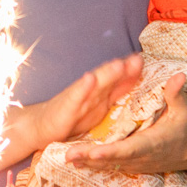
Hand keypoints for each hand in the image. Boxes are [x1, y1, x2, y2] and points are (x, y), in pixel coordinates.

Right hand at [24, 55, 142, 145]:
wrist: (40, 127)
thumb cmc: (71, 116)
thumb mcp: (99, 105)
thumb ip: (117, 90)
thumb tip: (137, 76)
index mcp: (101, 93)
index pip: (119, 80)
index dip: (132, 71)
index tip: (145, 60)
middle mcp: (90, 92)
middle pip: (109, 78)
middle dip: (123, 69)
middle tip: (138, 59)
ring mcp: (78, 98)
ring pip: (94, 84)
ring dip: (106, 73)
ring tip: (118, 64)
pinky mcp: (65, 107)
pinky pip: (75, 97)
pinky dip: (83, 87)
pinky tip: (89, 79)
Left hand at [63, 71, 186, 172]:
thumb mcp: (183, 112)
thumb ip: (176, 95)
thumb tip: (178, 75)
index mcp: (153, 143)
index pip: (129, 148)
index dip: (111, 152)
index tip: (94, 152)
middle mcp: (142, 157)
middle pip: (113, 159)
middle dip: (90, 157)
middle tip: (69, 154)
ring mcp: (136, 163)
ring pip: (109, 165)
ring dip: (87, 162)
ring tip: (66, 157)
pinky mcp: (132, 165)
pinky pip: (110, 166)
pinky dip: (94, 165)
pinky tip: (76, 162)